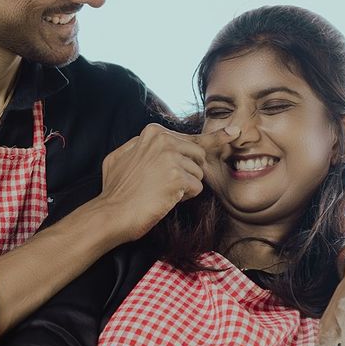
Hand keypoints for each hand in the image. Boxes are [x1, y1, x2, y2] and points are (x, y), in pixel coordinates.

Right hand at [98, 124, 220, 242]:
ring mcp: (170, 157)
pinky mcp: (177, 177)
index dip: (211, 141)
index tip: (233, 134)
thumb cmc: (115, 190)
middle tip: (164, 185)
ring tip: (161, 192)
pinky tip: (165, 199)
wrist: (111, 213)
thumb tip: (161, 140)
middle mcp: (163, 140)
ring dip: (184, 187)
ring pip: (198, 173)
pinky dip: (184, 197)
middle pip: (198, 155)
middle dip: (188, 172)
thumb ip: (142, 145)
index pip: (190, 137)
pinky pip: (196, 188)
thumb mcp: (122, 156)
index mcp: (153, 132)